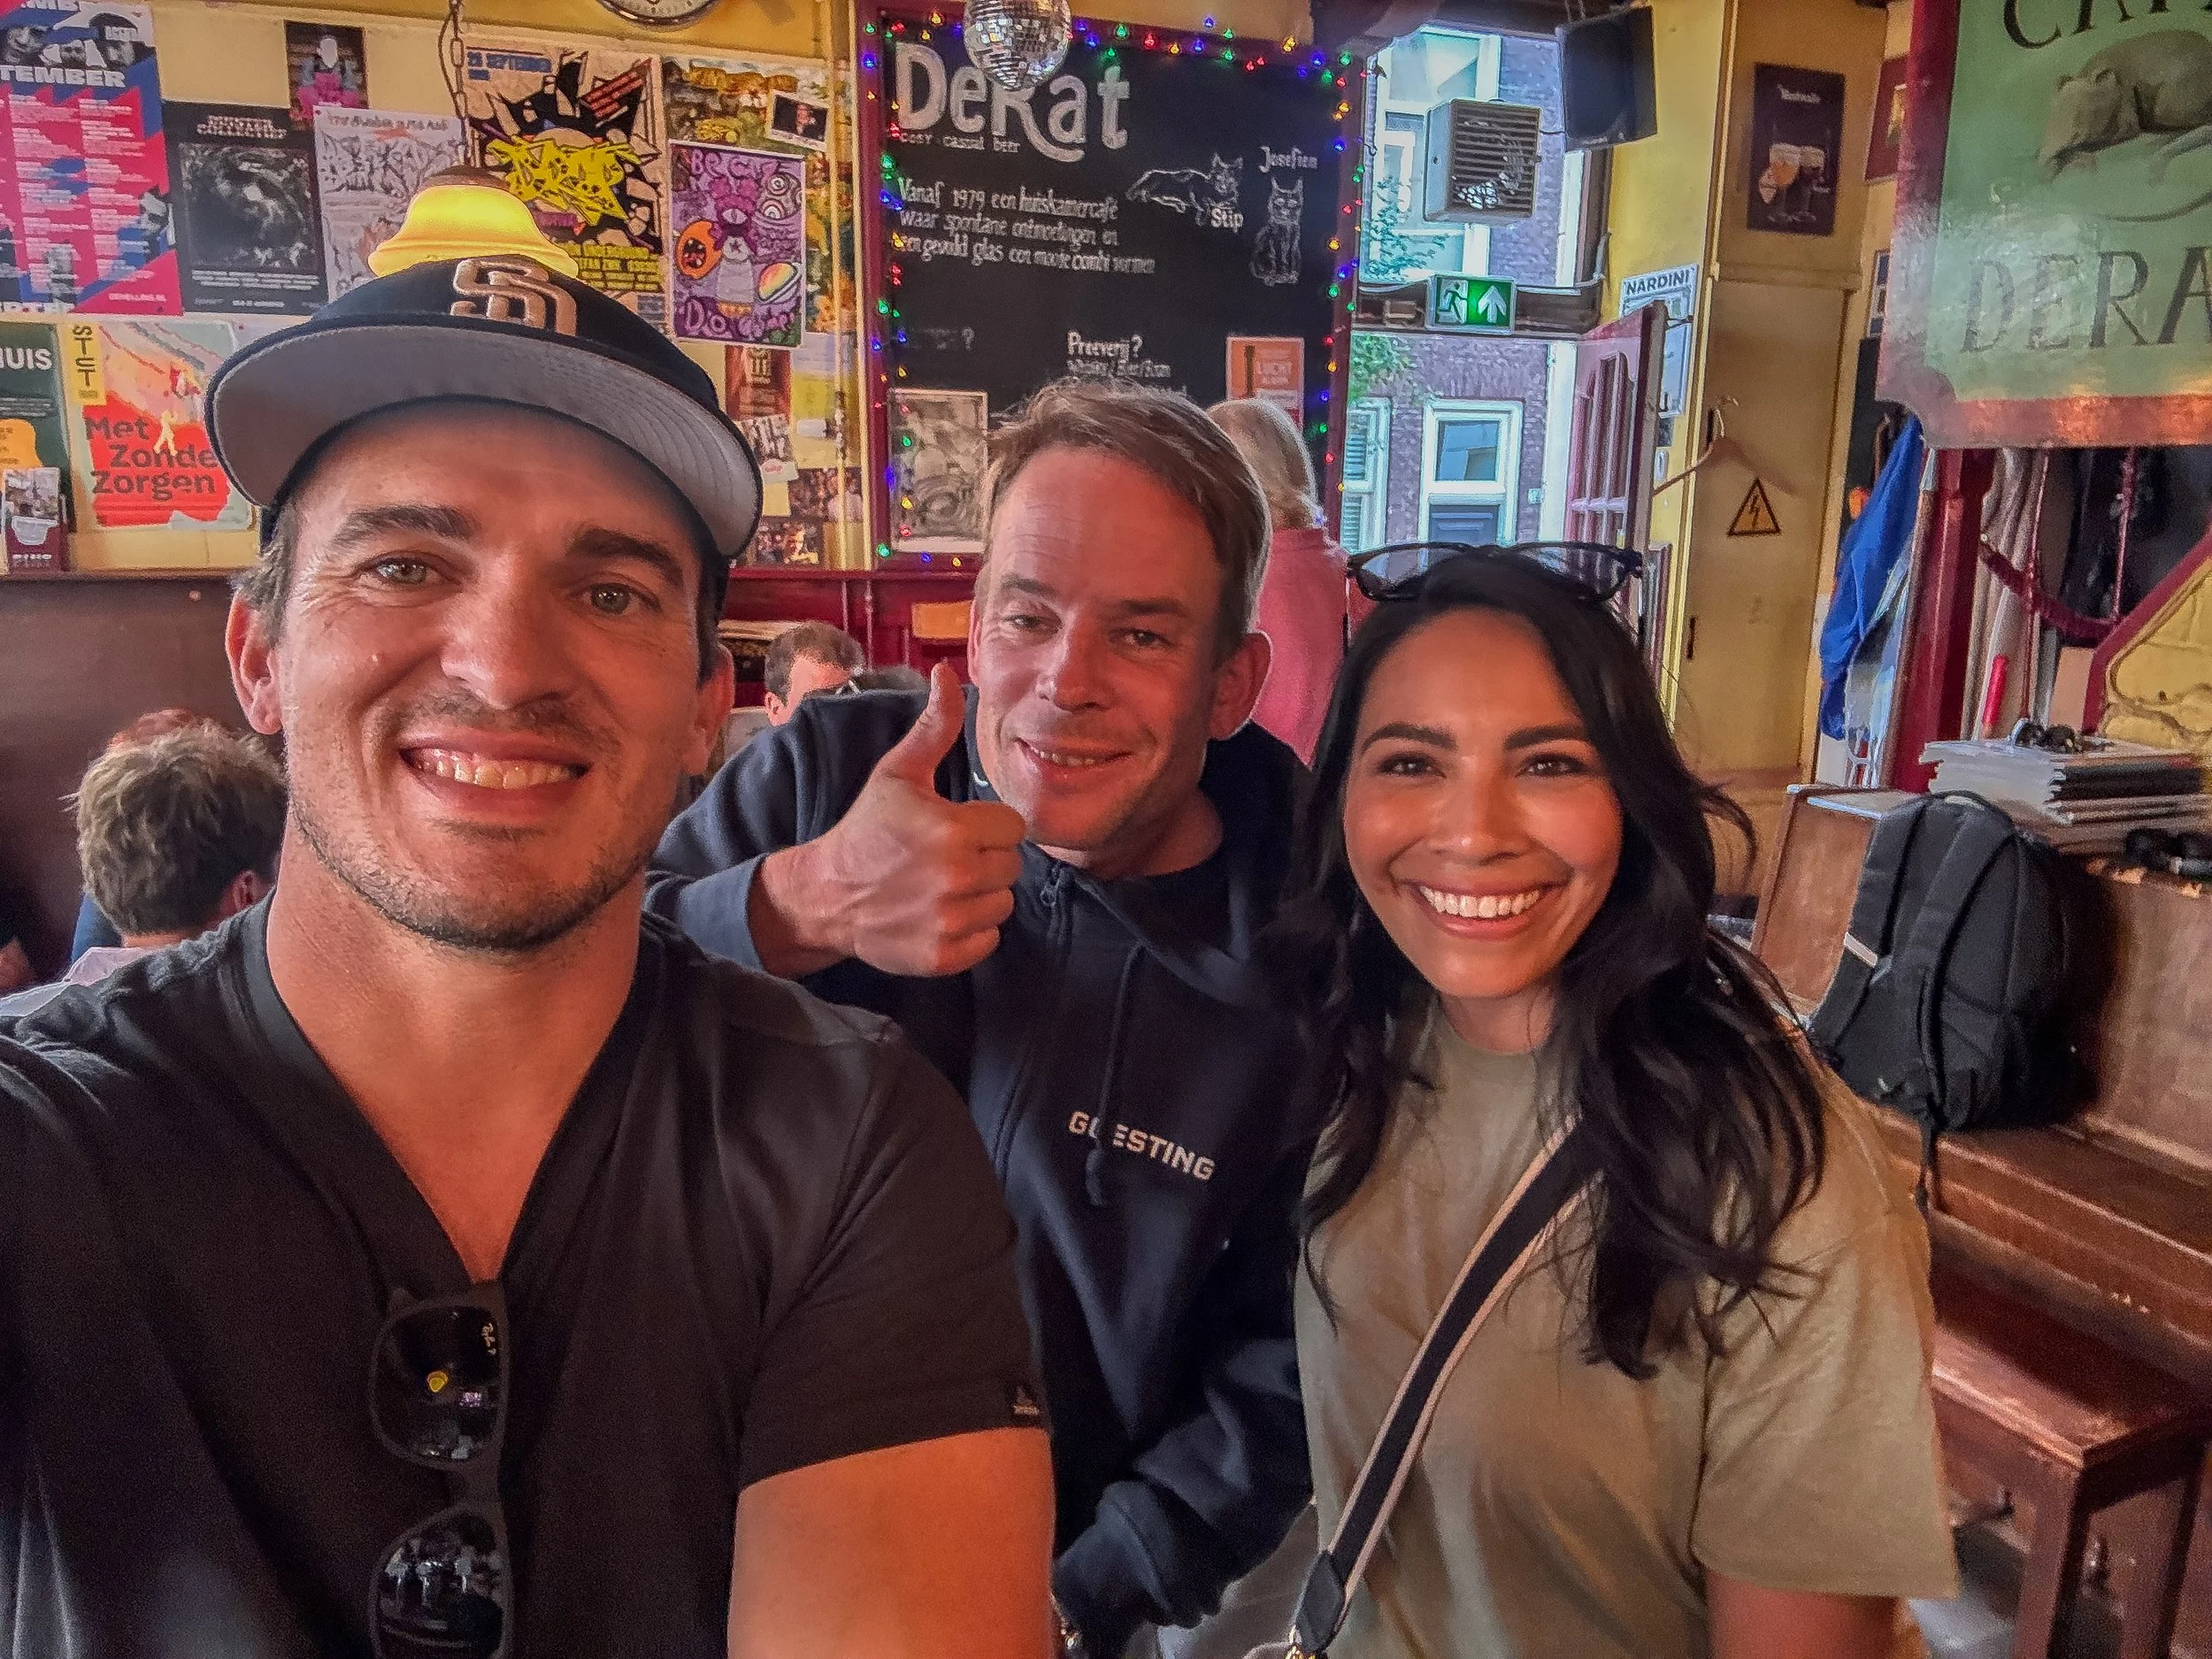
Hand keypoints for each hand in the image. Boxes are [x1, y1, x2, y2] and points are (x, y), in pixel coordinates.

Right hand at [755, 664, 1025, 977]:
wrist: (826, 893)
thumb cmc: (867, 828)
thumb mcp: (898, 773)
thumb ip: (934, 727)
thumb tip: (947, 672)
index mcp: (951, 830)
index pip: (1012, 827)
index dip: (988, 825)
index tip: (958, 827)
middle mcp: (954, 878)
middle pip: (1011, 866)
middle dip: (985, 859)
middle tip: (947, 857)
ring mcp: (949, 920)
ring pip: (1003, 904)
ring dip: (981, 895)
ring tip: (943, 885)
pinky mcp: (944, 955)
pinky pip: (989, 940)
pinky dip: (971, 930)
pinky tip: (940, 914)